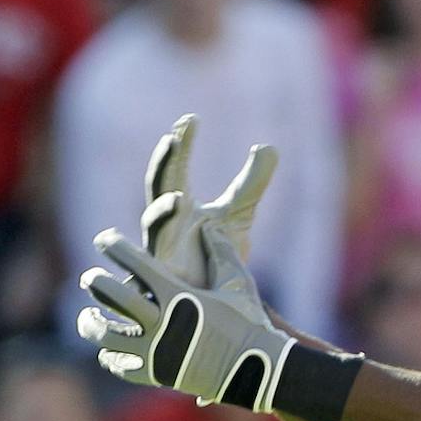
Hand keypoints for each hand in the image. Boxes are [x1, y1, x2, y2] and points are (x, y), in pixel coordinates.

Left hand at [77, 224, 294, 407]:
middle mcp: (162, 321)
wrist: (262, 371)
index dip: (114, 246)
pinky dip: (112, 358)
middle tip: (91, 279)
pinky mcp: (159, 374)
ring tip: (89, 319)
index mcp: (177, 294)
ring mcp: (157, 350)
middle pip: (110, 294)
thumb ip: (220, 252)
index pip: (134, 262)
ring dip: (92, 325)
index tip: (104, 240)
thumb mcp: (238, 284)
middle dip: (95, 282)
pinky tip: (109, 351)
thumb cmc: (251, 324)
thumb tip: (207, 225)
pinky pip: (122, 366)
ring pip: (106, 335)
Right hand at [139, 114, 278, 285]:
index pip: (177, 166)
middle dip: (165, 164)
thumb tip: (269, 145)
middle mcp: (165, 222)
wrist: (218, 302)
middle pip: (159, 186)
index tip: (191, 119)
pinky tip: (159, 252)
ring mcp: (160, 249)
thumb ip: (252, 182)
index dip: (182, 143)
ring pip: (153, 225)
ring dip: (162, 212)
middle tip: (173, 139)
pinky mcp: (162, 279)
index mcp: (180, 204)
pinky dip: (155, 260)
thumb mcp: (240, 214)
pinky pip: (151, 264)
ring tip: (179, 199)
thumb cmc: (218, 255)